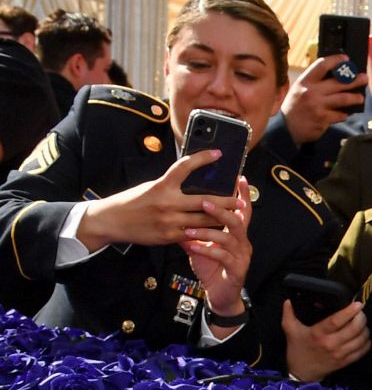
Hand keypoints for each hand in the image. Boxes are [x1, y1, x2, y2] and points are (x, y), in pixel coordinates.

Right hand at [78, 150, 226, 252]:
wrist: (112, 220)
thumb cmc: (133, 201)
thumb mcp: (150, 187)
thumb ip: (171, 185)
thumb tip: (193, 180)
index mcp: (162, 185)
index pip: (185, 167)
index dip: (203, 158)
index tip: (218, 153)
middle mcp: (167, 202)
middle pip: (206, 201)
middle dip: (227, 201)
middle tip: (240, 200)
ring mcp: (170, 221)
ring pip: (205, 220)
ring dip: (222, 218)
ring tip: (235, 216)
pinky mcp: (170, 236)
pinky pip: (195, 234)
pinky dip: (208, 231)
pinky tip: (218, 230)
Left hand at [184, 181, 252, 319]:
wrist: (220, 295)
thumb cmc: (212, 268)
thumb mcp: (201, 245)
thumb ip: (193, 229)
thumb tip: (178, 211)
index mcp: (236, 234)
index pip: (242, 211)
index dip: (241, 195)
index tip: (239, 178)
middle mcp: (243, 243)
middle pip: (237, 220)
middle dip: (220, 210)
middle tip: (204, 201)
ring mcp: (241, 257)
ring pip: (229, 237)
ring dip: (208, 230)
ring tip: (190, 227)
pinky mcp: (236, 270)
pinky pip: (222, 256)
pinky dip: (206, 250)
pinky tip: (192, 246)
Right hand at [282, 55, 367, 146]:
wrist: (287, 128)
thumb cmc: (295, 107)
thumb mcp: (299, 89)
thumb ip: (314, 83)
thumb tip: (334, 76)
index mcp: (305, 81)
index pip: (322, 65)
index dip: (336, 60)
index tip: (346, 59)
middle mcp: (311, 91)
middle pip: (338, 82)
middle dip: (354, 80)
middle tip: (364, 78)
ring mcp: (318, 105)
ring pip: (343, 98)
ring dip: (354, 98)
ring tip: (360, 97)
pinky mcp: (323, 119)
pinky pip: (340, 115)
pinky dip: (344, 114)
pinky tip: (346, 113)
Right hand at [282, 299, 368, 380]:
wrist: (302, 372)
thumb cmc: (297, 349)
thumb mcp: (290, 329)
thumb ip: (288, 313)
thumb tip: (288, 300)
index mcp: (318, 334)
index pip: (336, 321)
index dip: (348, 312)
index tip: (357, 304)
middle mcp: (331, 344)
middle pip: (354, 329)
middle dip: (361, 318)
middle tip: (361, 312)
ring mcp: (340, 354)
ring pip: (361, 339)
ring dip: (365, 329)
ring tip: (363, 323)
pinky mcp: (346, 362)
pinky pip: (362, 351)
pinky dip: (367, 342)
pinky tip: (364, 336)